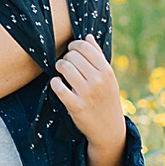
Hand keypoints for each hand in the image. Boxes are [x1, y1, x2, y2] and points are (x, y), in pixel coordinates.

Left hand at [51, 35, 127, 165]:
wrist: (109, 129)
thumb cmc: (106, 98)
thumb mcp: (108, 77)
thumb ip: (98, 56)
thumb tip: (88, 36)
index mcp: (107, 71)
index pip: (85, 47)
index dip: (74, 45)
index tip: (71, 51)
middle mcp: (98, 81)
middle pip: (72, 56)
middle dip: (66, 58)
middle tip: (66, 64)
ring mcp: (87, 94)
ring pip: (64, 68)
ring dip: (59, 67)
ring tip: (61, 72)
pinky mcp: (75, 106)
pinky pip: (57, 86)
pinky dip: (55, 83)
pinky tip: (58, 85)